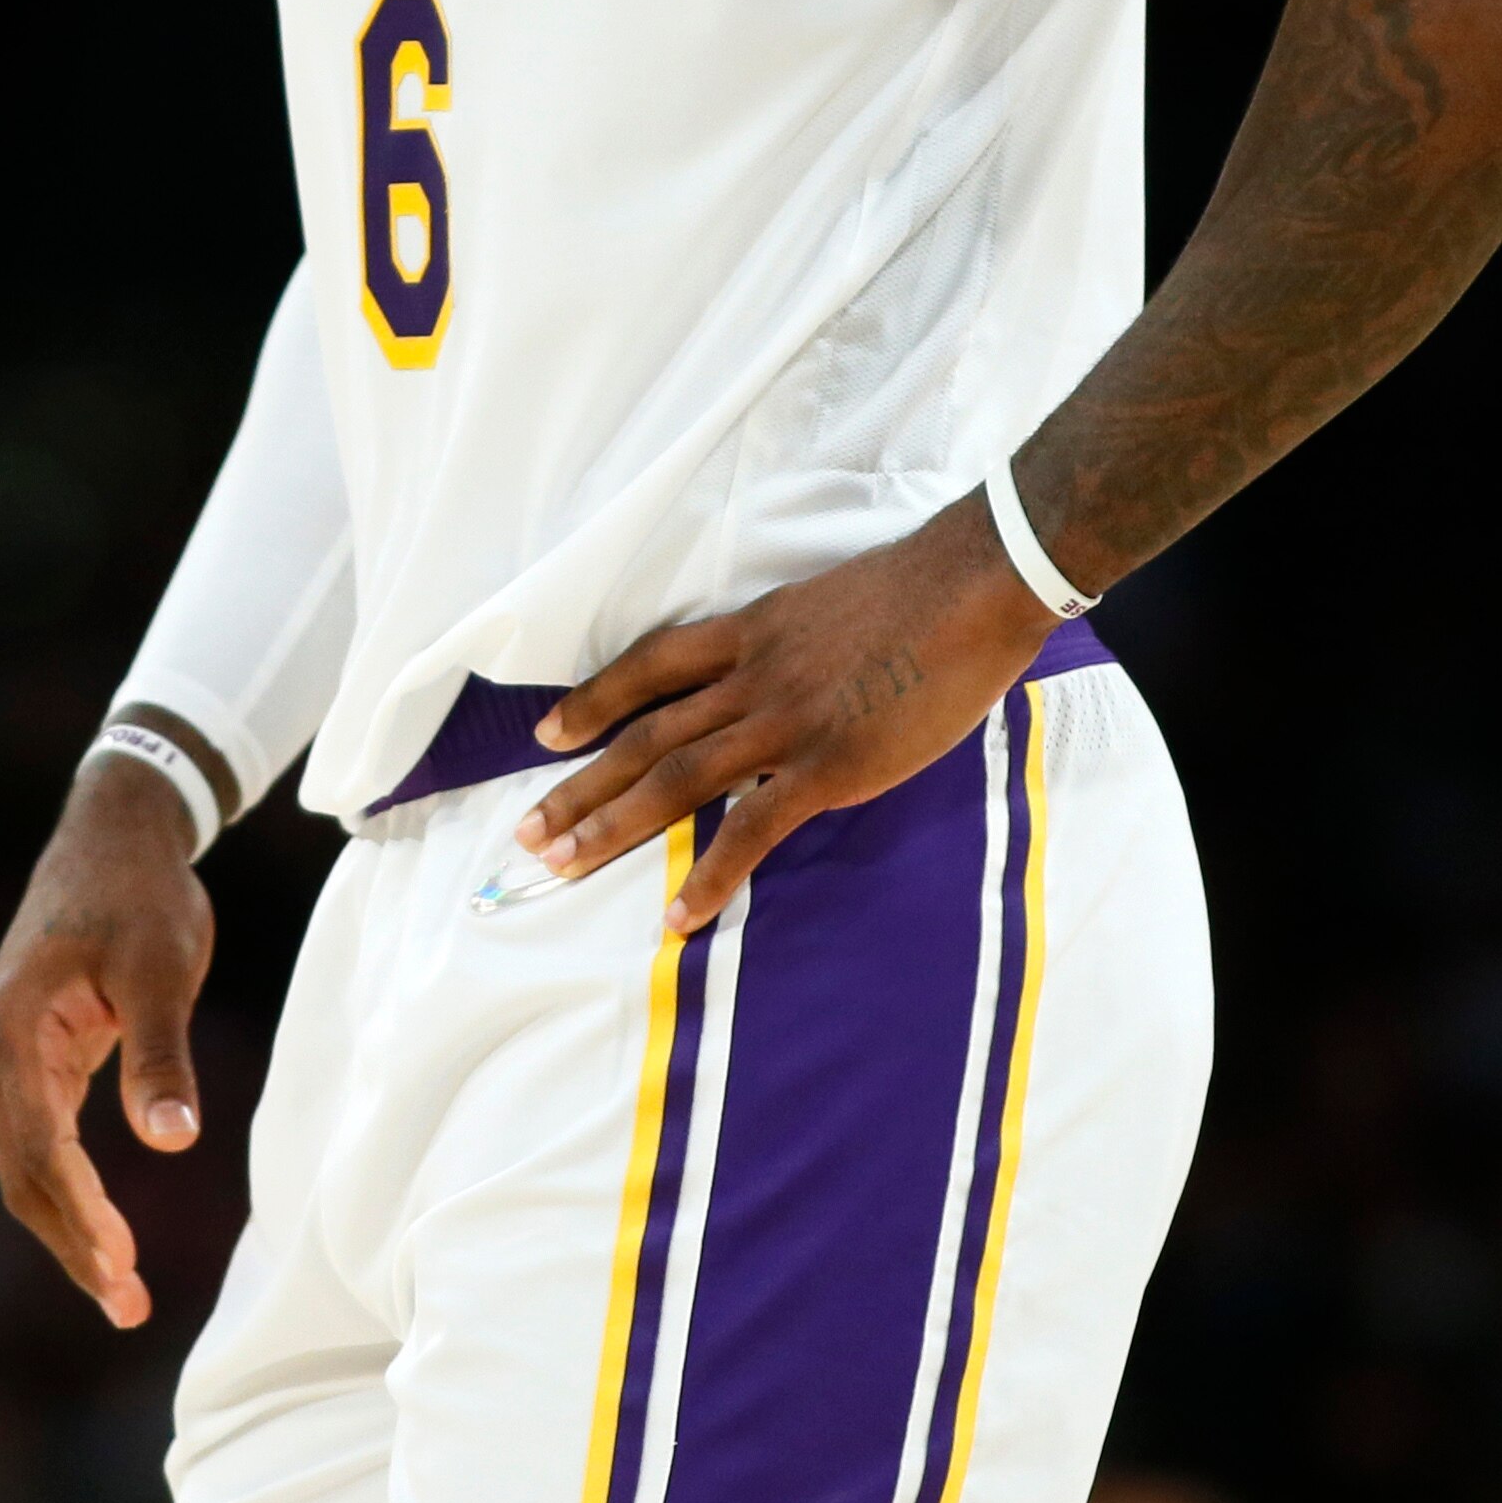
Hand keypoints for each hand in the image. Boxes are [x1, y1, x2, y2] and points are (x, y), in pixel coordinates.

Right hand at [0, 736, 222, 1327]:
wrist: (118, 834)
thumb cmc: (141, 894)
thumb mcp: (161, 967)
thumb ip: (161, 1052)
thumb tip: (171, 1141)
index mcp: (13, 1029)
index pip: (36, 1145)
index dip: (76, 1213)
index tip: (119, 1266)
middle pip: (22, 1173)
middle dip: (71, 1243)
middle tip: (126, 1304)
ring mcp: (10, 1058)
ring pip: (29, 1166)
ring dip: (70, 1230)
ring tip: (123, 1292)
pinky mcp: (36, 1059)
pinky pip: (44, 1142)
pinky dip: (73, 1193)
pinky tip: (107, 1232)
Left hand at [515, 498, 1055, 935]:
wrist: (973, 587)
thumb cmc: (921, 592)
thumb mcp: (829, 604)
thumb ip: (793, 644)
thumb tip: (786, 672)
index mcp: (751, 632)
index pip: (650, 668)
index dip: (593, 700)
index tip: (546, 734)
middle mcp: (750, 678)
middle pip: (644, 736)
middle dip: (578, 787)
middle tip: (527, 835)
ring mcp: (783, 723)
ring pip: (675, 780)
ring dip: (612, 827)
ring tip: (562, 867)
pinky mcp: (826, 767)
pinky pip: (751, 829)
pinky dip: (710, 875)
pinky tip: (679, 915)